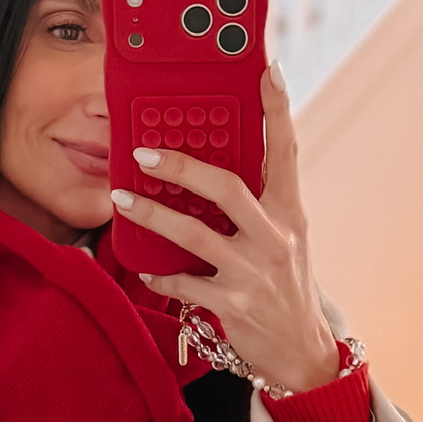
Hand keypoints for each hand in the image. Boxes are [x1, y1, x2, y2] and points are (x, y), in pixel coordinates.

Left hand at [110, 63, 340, 393]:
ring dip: (152, 215)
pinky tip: (145, 268)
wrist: (300, 351)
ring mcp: (253, 274)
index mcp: (290, 213)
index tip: (266, 70)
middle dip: (181, 167)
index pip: (286, 150)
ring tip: (122, 199)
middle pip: (226, 187)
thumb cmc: (285, 286)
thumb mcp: (286, 238)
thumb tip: (217, 164)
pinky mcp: (232, 306)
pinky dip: (161, 275)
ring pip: (194, 235)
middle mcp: (275, 238)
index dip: (276, 108)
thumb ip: (260, 202)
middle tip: (143, 152)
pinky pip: (184, 284)